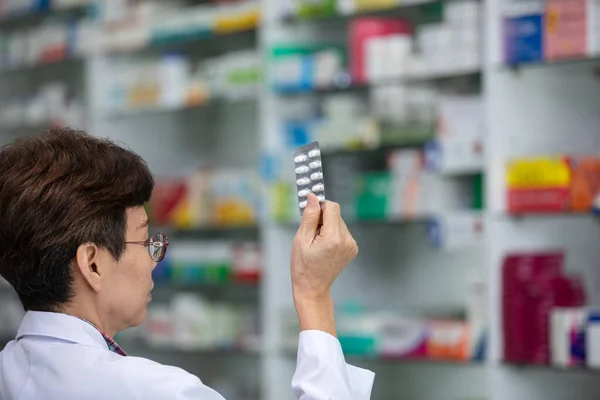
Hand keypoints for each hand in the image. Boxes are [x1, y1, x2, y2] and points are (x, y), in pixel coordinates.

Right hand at [291, 193, 357, 334]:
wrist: (313, 288)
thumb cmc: (303, 266)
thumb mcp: (301, 239)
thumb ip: (309, 216)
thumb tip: (313, 197)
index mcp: (334, 238)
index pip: (332, 207)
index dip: (320, 207)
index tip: (310, 214)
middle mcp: (347, 241)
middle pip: (336, 214)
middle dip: (322, 219)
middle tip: (311, 234)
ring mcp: (352, 245)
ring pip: (339, 222)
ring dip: (327, 226)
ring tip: (317, 243)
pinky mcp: (352, 248)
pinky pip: (342, 231)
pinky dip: (332, 234)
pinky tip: (324, 246)